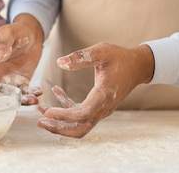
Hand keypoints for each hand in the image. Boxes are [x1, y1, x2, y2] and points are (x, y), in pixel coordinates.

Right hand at [0, 13, 43, 104]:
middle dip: (1, 103)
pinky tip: (39, 92)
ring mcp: (9, 81)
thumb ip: (3, 43)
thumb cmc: (14, 31)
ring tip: (32, 99)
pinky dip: (31, 94)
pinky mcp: (22, 82)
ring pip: (11, 97)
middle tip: (12, 103)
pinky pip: (25, 92)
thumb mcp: (7, 33)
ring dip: (21, 101)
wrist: (30, 33)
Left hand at [37, 43, 154, 137]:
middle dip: (59, 128)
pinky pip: (82, 114)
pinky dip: (68, 108)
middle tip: (40, 122)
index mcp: (104, 95)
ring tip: (43, 112)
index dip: (64, 116)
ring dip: (61, 122)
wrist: (138, 66)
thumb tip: (60, 62)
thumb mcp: (101, 51)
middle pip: (80, 128)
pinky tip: (56, 92)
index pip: (82, 113)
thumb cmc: (120, 57)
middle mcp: (103, 107)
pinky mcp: (99, 106)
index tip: (47, 112)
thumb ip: (81, 57)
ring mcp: (102, 109)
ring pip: (80, 125)